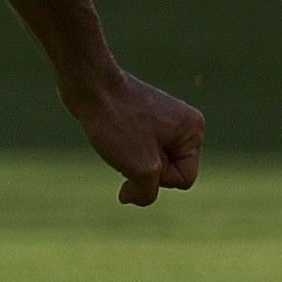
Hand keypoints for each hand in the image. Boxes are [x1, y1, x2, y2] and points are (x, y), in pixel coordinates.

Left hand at [71, 70, 204, 205]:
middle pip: (167, 171)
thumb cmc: (117, 122)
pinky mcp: (138, 118)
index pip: (184, 179)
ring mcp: (161, 120)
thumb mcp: (140, 168)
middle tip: (124, 144)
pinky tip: (108, 136)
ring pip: (148, 162)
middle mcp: (182, 123)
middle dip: (143, 169)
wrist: (88, 85)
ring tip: (115, 138)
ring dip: (129, 161)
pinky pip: (134, 149)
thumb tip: (131, 196)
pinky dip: (120, 151)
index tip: (138, 158)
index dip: (158, 179)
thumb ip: (147, 193)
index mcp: (193, 131)